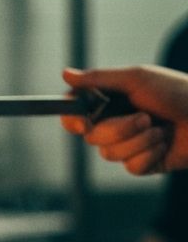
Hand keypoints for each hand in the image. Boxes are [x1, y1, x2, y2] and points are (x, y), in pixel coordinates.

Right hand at [62, 66, 187, 174]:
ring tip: (161, 129)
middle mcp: (114, 124)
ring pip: (110, 154)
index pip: (74, 114)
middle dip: (120, 129)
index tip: (83, 123)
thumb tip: (65, 74)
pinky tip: (165, 145)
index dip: (72, 120)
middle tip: (145, 117)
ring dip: (140, 141)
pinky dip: (150, 154)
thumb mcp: (136, 79)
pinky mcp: (142, 164)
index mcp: (108, 102)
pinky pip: (131, 167)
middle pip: (92, 137)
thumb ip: (98, 79)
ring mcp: (127, 145)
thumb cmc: (177, 92)